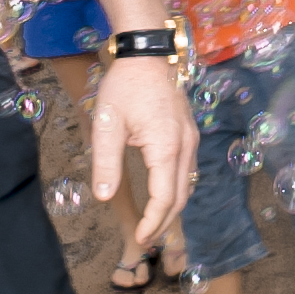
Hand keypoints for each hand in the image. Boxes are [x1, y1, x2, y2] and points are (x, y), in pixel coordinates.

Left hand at [87, 48, 195, 226]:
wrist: (147, 54)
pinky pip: (188, 169)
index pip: (165, 198)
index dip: (154, 222)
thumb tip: (103, 197)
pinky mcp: (189, 132)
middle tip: (146, 239)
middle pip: (181, 196)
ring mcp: (191, 139)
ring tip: (154, 223)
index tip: (141, 238)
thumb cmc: (125, 86)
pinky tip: (164, 194)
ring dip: (172, 207)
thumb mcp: (107, 124)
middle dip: (165, 222)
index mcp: (166, 147)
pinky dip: (177, 189)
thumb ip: (105, 163)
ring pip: (188, 184)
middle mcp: (185, 146)